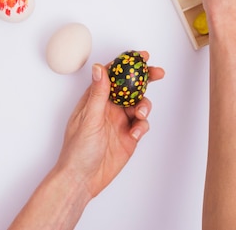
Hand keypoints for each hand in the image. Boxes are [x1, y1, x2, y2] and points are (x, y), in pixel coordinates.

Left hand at [54, 51, 164, 198]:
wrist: (83, 179)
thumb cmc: (77, 150)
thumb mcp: (89, 119)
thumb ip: (98, 94)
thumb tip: (100, 68)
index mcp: (95, 99)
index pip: (113, 75)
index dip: (127, 64)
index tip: (141, 57)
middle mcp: (109, 108)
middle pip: (131, 87)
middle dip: (145, 79)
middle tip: (158, 73)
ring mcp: (120, 121)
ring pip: (139, 104)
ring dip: (144, 106)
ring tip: (140, 114)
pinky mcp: (129, 136)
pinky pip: (142, 124)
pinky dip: (142, 126)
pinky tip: (135, 133)